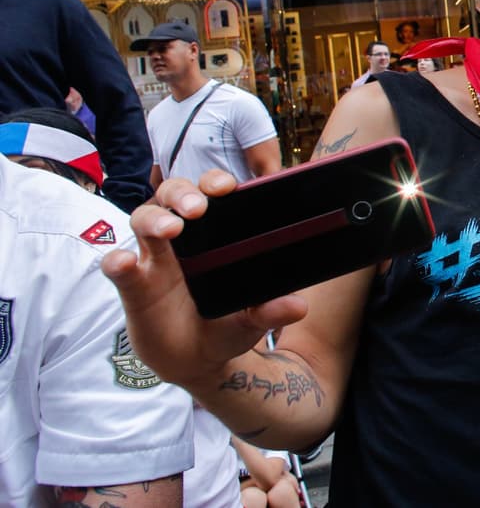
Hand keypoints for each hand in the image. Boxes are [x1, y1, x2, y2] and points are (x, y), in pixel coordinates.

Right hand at [101, 171, 308, 387]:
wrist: (196, 360)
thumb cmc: (225, 324)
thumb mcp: (251, 320)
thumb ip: (269, 311)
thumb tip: (298, 307)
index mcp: (214, 236)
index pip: (210, 194)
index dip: (215, 183)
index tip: (227, 188)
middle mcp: (181, 240)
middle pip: (172, 196)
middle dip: (183, 194)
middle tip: (198, 209)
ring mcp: (154, 260)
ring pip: (144, 219)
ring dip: (155, 219)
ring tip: (171, 229)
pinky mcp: (133, 285)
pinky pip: (118, 266)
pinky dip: (118, 261)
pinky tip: (125, 262)